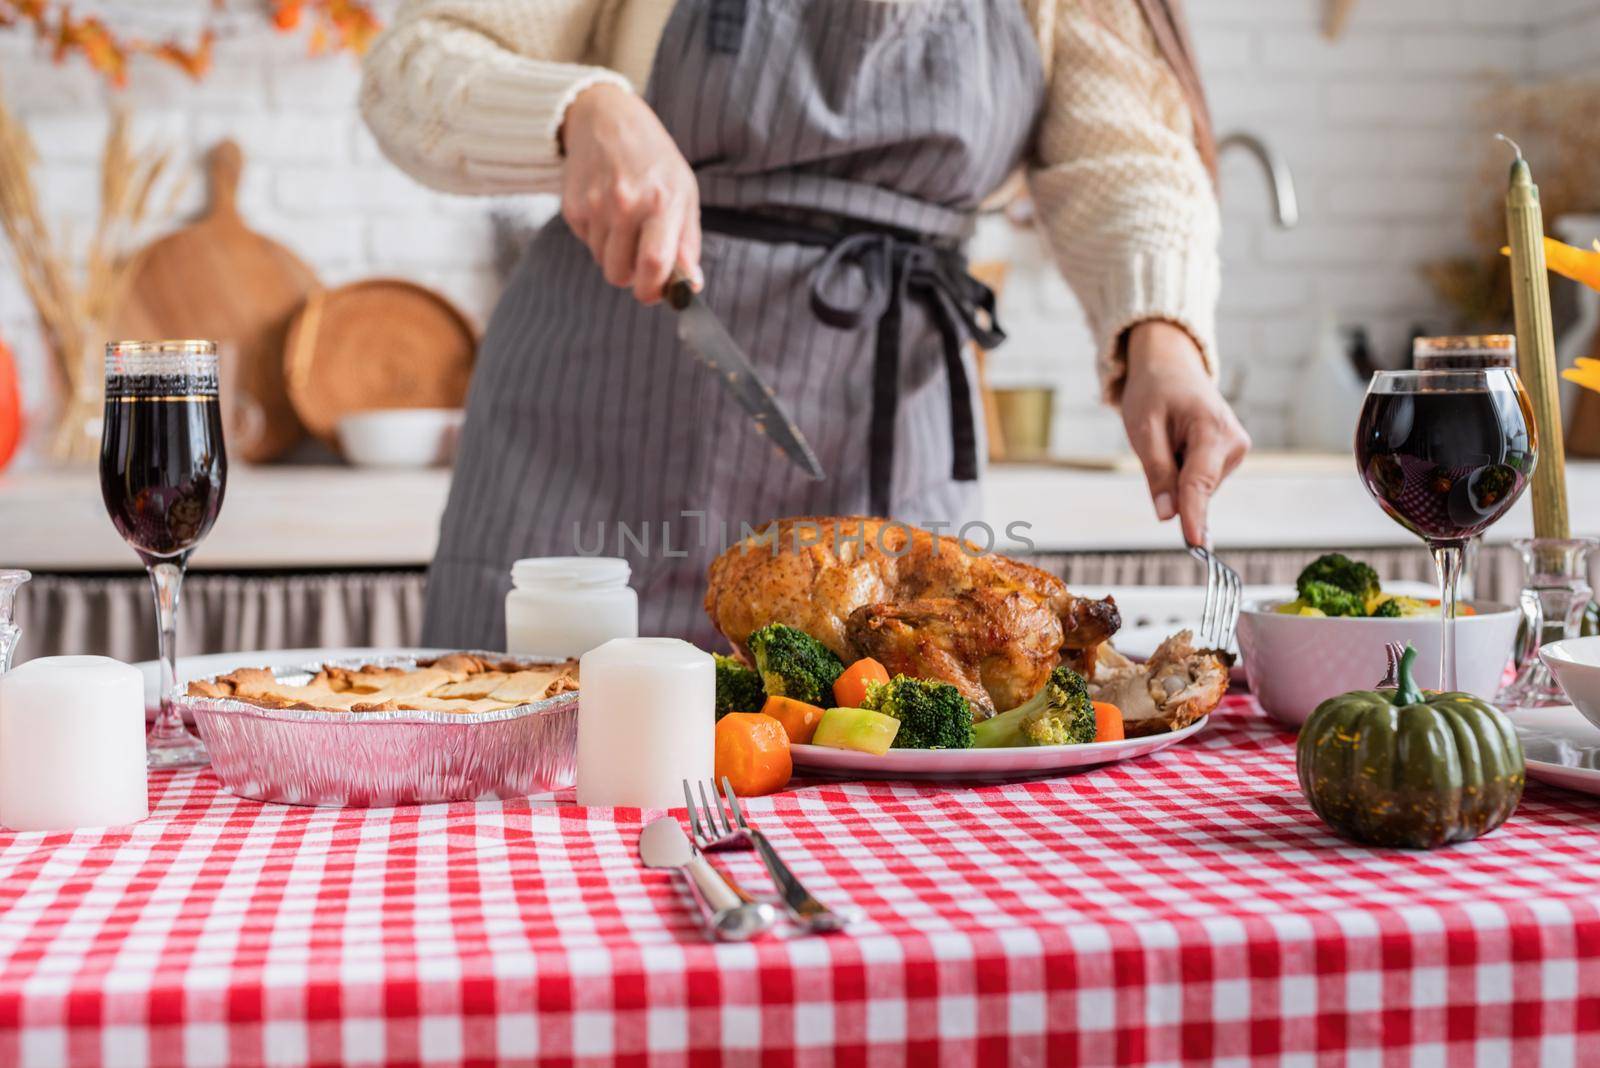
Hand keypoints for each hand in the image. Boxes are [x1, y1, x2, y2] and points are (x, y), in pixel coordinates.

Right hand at [560, 83, 701, 303]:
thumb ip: (688, 244)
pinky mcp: (572, 206)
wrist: (606, 119)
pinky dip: (598, 237)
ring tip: (625, 222)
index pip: (655, 264)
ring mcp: (595, 205)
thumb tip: (690, 287)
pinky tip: (606, 209)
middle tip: (641, 260)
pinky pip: (586, 243)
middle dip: (632, 278)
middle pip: (620, 274)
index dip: (654, 290)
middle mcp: (626, 203)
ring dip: (615, 254)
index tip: (656, 292)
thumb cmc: (654, 161)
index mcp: (661, 201)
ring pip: (602, 262)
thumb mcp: (684, 193)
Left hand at [1120, 320, 1250, 547]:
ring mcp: (1236, 449)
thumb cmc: (1154, 391)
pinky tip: (1180, 444)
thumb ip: (1157, 472)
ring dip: (1177, 474)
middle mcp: (1233, 442)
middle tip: (1158, 442)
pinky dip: (1184, 470)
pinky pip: (1201, 480)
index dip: (1195, 516)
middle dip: (1172, 481)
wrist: (1171, 366)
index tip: (1195, 545)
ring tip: (1170, 437)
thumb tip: (1167, 515)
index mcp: (1212, 429)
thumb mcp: (1143, 429)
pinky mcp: (1231, 455)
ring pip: (1199, 488)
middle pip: (1197, 489)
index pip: (1200, 483)